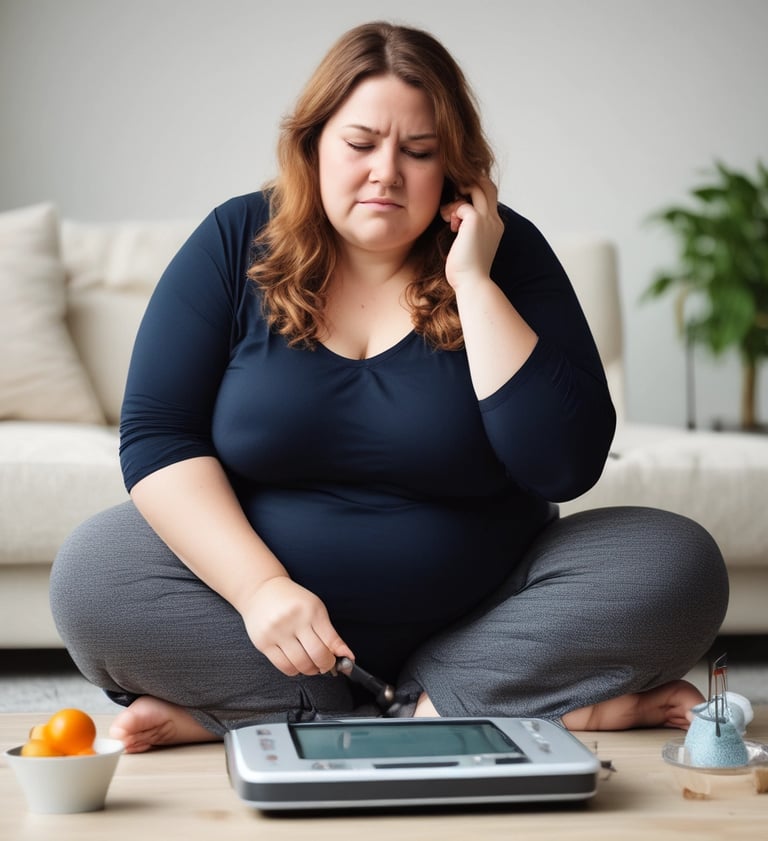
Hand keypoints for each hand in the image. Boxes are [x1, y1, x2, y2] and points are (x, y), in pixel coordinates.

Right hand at [240, 576, 353, 675]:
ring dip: (311, 670)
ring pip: (301, 664)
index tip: (342, 661)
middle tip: (326, 664)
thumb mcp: (315, 608)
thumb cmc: (292, 600)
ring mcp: (277, 632)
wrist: (262, 590)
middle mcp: (294, 620)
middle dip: (326, 665)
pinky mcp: (263, 643)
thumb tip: (347, 655)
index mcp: (311, 610)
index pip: (331, 641)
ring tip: (312, 664)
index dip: (340, 656)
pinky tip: (297, 664)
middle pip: (317, 655)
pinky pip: (284, 666)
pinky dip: (295, 670)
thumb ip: (330, 633)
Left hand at [441, 176, 503, 290]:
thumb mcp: (470, 245)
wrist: (472, 282)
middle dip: (468, 184)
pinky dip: (452, 211)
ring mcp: (487, 219)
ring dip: (458, 197)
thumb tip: (455, 220)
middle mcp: (494, 220)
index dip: (474, 192)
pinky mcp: (476, 220)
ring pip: (477, 187)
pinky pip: (462, 204)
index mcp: (495, 226)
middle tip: (452, 197)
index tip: (457, 203)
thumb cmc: (467, 270)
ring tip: (448, 215)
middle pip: (487, 185)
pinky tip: (450, 225)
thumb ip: (467, 230)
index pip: (489, 197)